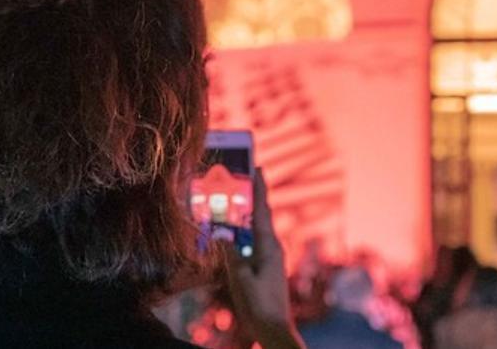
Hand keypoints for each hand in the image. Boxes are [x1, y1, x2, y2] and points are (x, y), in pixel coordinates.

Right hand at [225, 168, 304, 348]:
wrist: (273, 328)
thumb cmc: (259, 305)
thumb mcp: (240, 279)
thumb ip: (231, 256)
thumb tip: (223, 236)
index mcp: (268, 246)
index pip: (261, 210)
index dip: (260, 188)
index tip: (258, 167)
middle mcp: (272, 248)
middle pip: (259, 217)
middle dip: (251, 198)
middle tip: (241, 179)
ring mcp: (270, 258)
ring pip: (255, 231)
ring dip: (243, 218)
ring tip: (231, 205)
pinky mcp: (266, 267)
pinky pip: (252, 244)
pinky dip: (242, 236)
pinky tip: (232, 237)